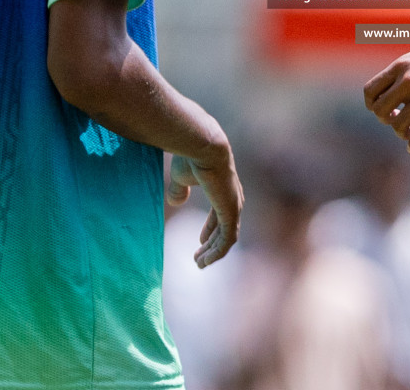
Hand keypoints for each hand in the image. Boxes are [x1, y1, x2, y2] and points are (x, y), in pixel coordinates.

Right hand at [167, 148, 242, 268]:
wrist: (202, 145)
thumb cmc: (190, 156)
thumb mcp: (181, 177)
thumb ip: (179, 189)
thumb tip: (176, 201)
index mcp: (222, 188)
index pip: (220, 214)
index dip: (210, 229)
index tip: (201, 241)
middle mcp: (232, 197)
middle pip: (225, 228)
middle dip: (212, 245)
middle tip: (199, 259)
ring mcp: (233, 205)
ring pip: (226, 237)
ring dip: (213, 253)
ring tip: (200, 264)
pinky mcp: (231, 212)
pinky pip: (227, 240)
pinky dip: (217, 253)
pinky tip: (206, 261)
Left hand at [364, 32, 409, 152]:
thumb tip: (400, 83)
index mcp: (402, 65)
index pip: (370, 91)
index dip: (374, 105)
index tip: (388, 110)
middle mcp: (408, 80)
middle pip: (380, 112)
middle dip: (387, 120)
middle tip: (400, 121)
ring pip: (398, 126)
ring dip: (402, 134)